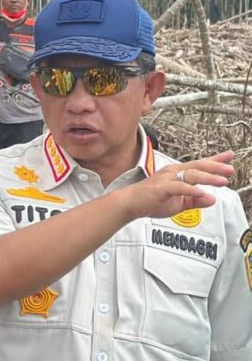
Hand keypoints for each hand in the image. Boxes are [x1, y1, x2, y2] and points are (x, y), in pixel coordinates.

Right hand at [118, 151, 233, 221]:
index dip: (215, 160)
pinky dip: (192, 190)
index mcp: (177, 174)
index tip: (229, 157)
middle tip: (230, 169)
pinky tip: (202, 193)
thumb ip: (196, 201)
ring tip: (221, 181)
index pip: (199, 165)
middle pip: (198, 166)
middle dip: (216, 166)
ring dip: (208, 177)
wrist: (129, 204)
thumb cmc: (150, 201)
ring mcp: (167, 179)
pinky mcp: (161, 188)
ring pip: (191, 174)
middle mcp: (173, 172)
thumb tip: (212, 199)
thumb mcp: (179, 203)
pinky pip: (179, 187)